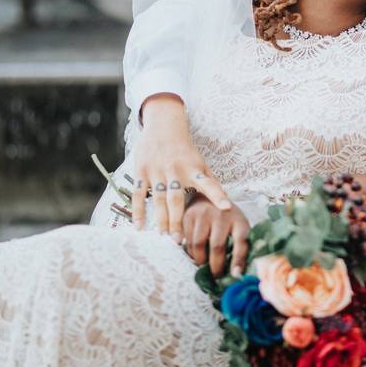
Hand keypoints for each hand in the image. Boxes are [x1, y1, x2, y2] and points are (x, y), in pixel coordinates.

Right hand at [131, 94, 230, 238]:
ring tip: (163, 236)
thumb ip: (210, 183)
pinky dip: (138, 211)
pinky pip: (138, 194)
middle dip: (178, 220)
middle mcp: (175, 171)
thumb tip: (226, 204)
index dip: (218, 196)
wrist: (163, 126)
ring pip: (157, 199)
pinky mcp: (141, 171)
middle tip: (179, 240)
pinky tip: (139, 227)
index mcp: (194, 170)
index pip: (209, 184)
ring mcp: (157, 171)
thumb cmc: (185, 150)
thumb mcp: (201, 163)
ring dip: (160, 219)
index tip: (226, 208)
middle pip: (176, 200)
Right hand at [182, 194, 249, 277]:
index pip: (241, 242)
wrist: (208, 196)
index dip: (238, 260)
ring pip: (198, 245)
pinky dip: (190, 252)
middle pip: (217, 247)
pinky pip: (187, 241)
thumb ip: (240, 245)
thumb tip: (238, 272)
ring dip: (200, 261)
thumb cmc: (227, 218)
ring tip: (204, 265)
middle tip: (216, 276)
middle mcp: (222, 215)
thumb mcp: (238, 226)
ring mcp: (204, 214)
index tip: (235, 275)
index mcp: (238, 219)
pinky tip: (195, 255)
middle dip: (216, 266)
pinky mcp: (189, 216)